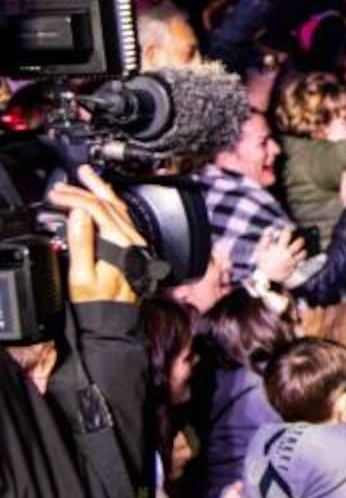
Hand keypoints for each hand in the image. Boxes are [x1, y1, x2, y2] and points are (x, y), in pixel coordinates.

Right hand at [47, 165, 146, 303]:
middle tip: (77, 173)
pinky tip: (105, 202)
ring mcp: (136, 246)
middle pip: (113, 205)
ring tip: (90, 179)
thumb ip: (82, 243)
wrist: (113, 324)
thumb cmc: (97, 305)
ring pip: (121, 210)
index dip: (76, 198)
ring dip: (104, 193)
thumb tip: (78, 214)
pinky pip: (124, 220)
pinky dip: (112, 206)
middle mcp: (134, 242)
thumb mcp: (81, 276)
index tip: (56, 193)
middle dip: (91, 187)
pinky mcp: (134, 251)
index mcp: (122, 245)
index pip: (98, 210)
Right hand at [252, 226, 306, 283]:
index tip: (289, 228)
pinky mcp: (294, 268)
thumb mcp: (261, 250)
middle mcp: (287, 254)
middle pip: (299, 243)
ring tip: (300, 248)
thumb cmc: (263, 263)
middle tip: (298, 238)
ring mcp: (292, 261)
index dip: (288, 229)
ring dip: (302, 249)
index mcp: (279, 248)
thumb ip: (265, 239)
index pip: (287, 235)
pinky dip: (302, 258)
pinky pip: (302, 261)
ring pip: (303, 252)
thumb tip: (270, 229)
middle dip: (300, 238)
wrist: (266, 278)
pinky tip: (299, 256)